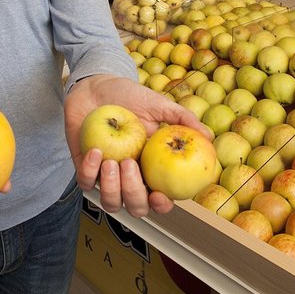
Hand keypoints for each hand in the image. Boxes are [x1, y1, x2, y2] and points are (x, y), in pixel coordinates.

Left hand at [65, 75, 211, 217]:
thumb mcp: (158, 104)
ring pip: (111, 203)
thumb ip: (182, 119)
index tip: (160, 195)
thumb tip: (209, 136)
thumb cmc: (129, 96)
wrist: (96, 85)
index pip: (160, 199)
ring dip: (111, 187)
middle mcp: (131, 178)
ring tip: (111, 160)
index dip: (162, 206)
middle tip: (130, 164)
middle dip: (133, 194)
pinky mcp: (85, 168)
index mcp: (153, 169)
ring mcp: (107, 176)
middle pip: (136, 207)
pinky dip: (90, 171)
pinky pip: (86, 183)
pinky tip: (95, 150)